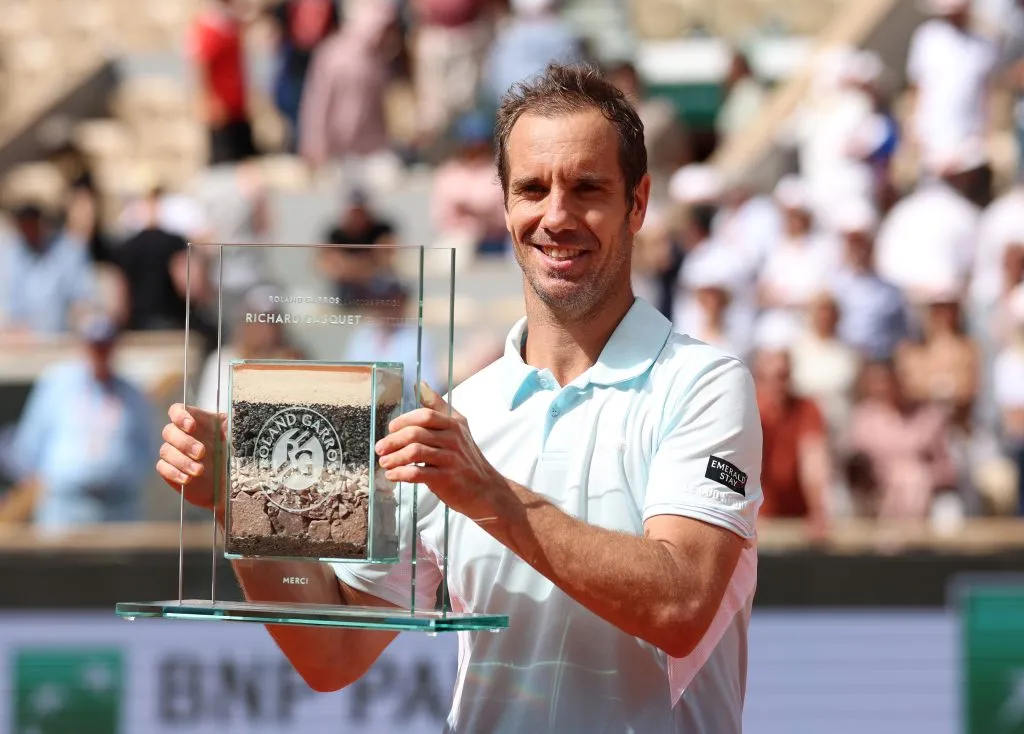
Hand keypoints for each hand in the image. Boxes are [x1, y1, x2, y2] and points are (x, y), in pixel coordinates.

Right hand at [156, 403, 226, 510]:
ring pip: (166, 450)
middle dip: (185, 443)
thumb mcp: (236, 436)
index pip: (177, 411)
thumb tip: (234, 413)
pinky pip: (163, 467)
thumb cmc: (234, 455)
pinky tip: (188, 479)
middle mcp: (182, 435)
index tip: (191, 426)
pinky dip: (174, 472)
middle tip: (201, 453)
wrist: (230, 482)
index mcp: (197, 422)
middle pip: (169, 431)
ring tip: (199, 471)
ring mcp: (175, 452)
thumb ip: (233, 422)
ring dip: (182, 461)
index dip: (179, 416)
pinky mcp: (170, 470)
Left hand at [374, 383, 504, 518]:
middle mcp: (453, 439)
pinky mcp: (446, 478)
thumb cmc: (466, 458)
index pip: (425, 415)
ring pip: (414, 452)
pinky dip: (401, 474)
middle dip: (393, 441)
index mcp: (454, 424)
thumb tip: (420, 385)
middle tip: (379, 448)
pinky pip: (417, 473)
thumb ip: (438, 406)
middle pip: (416, 433)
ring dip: (394, 458)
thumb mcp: (458, 427)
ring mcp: (450, 459)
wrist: (485, 489)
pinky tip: (393, 475)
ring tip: (383, 463)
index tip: (391, 428)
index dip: (404, 420)